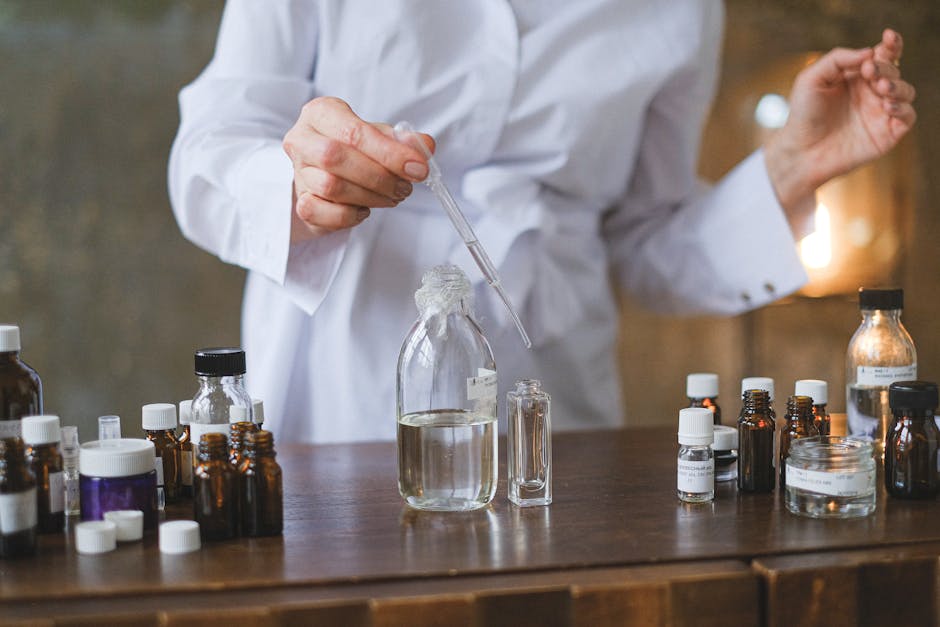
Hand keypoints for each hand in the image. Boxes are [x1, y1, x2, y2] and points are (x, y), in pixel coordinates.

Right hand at [282, 97, 434, 241]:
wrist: (324, 175)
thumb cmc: (353, 151)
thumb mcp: (379, 136)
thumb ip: (403, 140)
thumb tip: (425, 146)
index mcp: (321, 113)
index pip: (354, 132)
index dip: (389, 153)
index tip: (418, 168)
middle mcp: (302, 139)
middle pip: (336, 157)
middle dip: (379, 176)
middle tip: (405, 187)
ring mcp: (298, 172)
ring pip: (331, 187)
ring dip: (370, 196)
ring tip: (392, 197)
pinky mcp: (299, 201)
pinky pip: (321, 212)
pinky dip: (349, 215)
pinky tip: (364, 210)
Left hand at [765, 29, 915, 236]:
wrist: (801, 151)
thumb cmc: (803, 114)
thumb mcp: (811, 79)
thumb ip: (837, 59)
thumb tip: (869, 52)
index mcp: (857, 76)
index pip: (882, 55)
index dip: (891, 45)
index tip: (888, 37)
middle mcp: (871, 92)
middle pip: (893, 71)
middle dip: (886, 67)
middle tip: (870, 71)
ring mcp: (880, 112)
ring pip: (906, 91)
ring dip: (898, 86)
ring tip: (881, 87)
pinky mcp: (886, 133)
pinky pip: (908, 117)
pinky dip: (903, 108)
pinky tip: (886, 106)